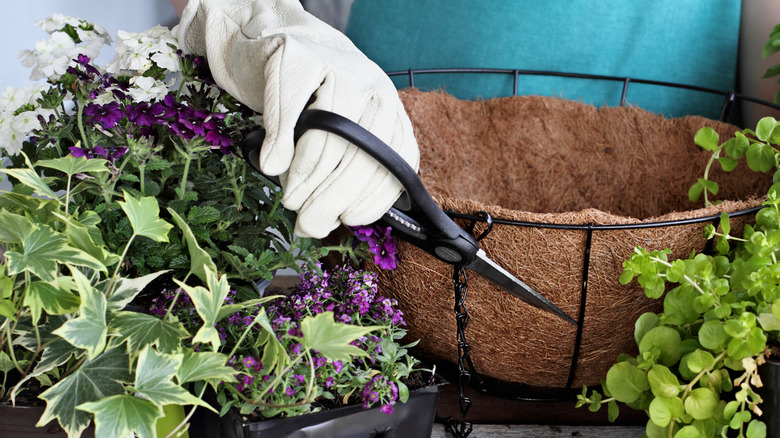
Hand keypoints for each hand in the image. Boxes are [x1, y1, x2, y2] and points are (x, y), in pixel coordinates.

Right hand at [173, 0, 418, 237]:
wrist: (267, 35)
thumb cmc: (304, 96)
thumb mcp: (337, 131)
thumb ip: (339, 172)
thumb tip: (320, 226)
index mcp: (390, 110)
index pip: (397, 164)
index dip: (372, 200)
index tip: (345, 221)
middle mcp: (374, 88)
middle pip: (361, 158)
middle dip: (331, 201)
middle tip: (308, 222)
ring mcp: (339, 69)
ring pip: (330, 140)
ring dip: (306, 180)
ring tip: (291, 198)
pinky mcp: (298, 58)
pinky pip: (290, 112)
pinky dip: (280, 144)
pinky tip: (271, 165)